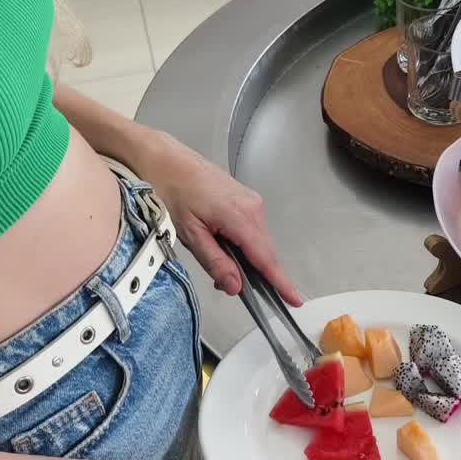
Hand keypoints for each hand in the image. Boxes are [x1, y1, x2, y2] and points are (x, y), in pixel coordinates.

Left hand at [140, 134, 301, 303]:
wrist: (166, 160)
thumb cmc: (172, 190)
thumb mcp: (190, 234)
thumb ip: (215, 262)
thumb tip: (235, 286)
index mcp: (240, 216)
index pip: (266, 258)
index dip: (280, 282)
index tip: (294, 299)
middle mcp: (253, 207)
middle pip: (265, 252)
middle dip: (254, 275)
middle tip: (228, 285)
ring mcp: (252, 201)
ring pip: (259, 242)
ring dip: (246, 259)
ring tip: (218, 263)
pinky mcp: (247, 199)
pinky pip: (253, 230)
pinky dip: (244, 244)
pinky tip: (223, 246)